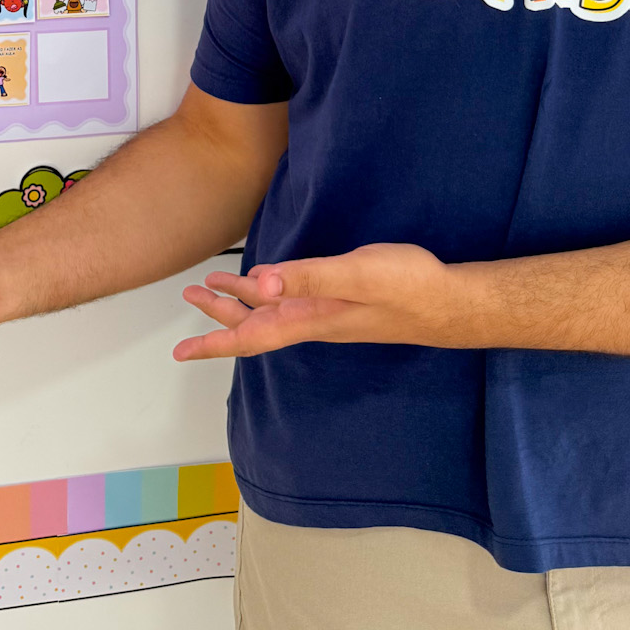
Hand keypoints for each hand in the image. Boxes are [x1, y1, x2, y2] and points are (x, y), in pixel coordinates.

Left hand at [173, 242, 479, 360]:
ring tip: (213, 283)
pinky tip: (266, 280)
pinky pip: (291, 298)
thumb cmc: (407, 286)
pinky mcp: (341, 299)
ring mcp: (327, 311)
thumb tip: (258, 282)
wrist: (451, 301)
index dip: (212, 343)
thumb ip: (309, 276)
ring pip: (271, 310)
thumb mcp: (355, 275)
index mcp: (308, 318)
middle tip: (191, 294)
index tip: (178, 354)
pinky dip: (269, 289)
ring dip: (240, 299)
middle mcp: (311, 319)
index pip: (250, 336)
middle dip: (218, 314)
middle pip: (253, 323)